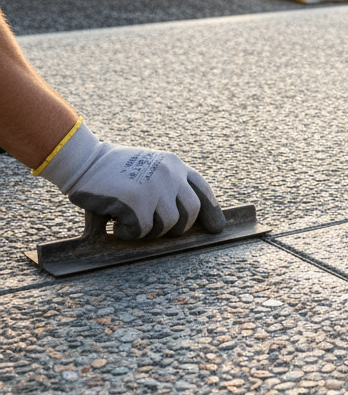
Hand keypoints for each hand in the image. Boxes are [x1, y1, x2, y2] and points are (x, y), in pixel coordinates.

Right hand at [37, 121, 224, 240]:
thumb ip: (168, 186)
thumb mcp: (147, 169)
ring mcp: (155, 187)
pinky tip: (116, 224)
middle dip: (177, 228)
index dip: (211, 211)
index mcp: (174, 165)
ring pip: (167, 225)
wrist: (83, 160)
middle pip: (190, 212)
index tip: (216, 228)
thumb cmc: (112, 171)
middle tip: (155, 229)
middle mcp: (170, 174)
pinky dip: (129, 233)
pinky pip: (142, 230)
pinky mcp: (137, 201)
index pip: (202, 190)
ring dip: (149, 231)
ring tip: (129, 220)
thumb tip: (186, 220)